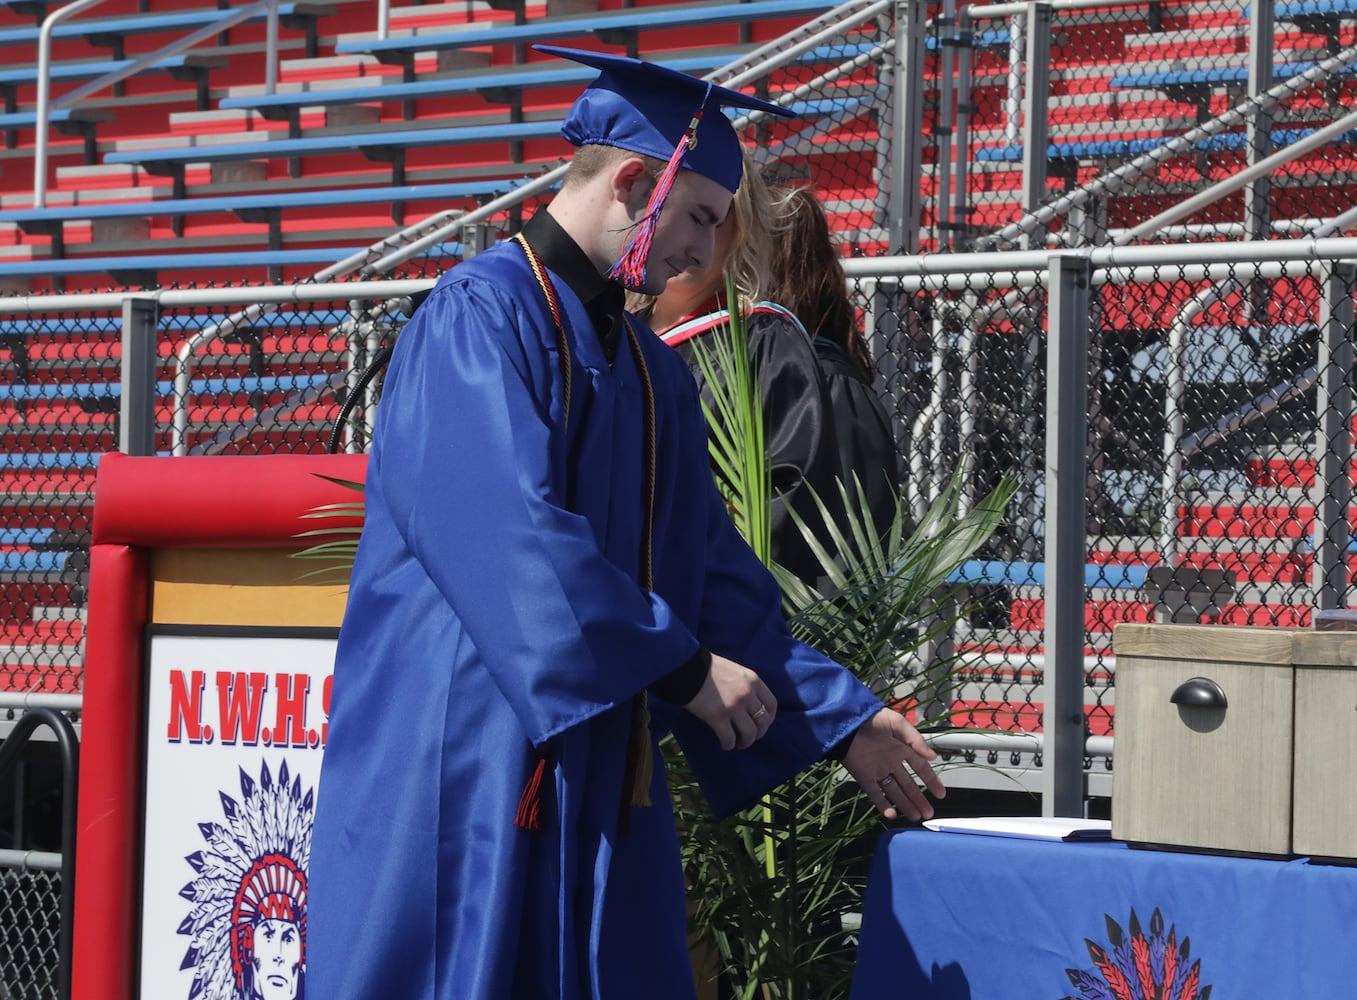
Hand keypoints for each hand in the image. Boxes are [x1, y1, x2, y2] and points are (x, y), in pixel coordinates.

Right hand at [683, 653, 776, 749]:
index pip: (772, 704)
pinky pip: (729, 738)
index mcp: (753, 680)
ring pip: (750, 733)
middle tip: (748, 737)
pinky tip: (724, 744)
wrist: (687, 667)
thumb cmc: (707, 667)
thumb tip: (749, 703)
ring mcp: (734, 706)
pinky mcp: (718, 717)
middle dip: (758, 733)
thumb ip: (745, 685)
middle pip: (763, 722)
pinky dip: (728, 745)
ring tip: (737, 743)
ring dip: (745, 742)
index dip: (769, 718)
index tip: (762, 724)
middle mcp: (748, 694)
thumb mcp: (734, 671)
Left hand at [841, 707, 945, 821]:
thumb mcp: (898, 724)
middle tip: (928, 813)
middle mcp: (891, 761)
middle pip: (908, 784)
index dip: (931, 781)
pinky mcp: (863, 776)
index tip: (940, 794)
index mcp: (902, 748)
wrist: (845, 721)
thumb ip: (915, 741)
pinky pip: (874, 794)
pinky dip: (882, 805)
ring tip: (916, 817)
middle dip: (919, 799)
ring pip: (894, 792)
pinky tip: (892, 814)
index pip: (920, 768)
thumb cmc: (872, 718)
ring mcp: (877, 770)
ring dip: (904, 804)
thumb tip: (933, 756)